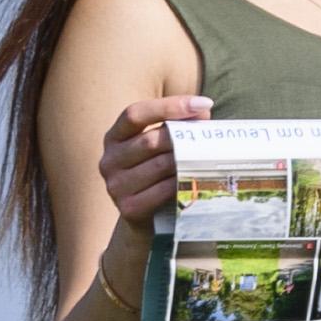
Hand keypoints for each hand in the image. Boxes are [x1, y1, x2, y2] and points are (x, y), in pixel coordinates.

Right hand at [98, 89, 211, 226]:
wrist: (147, 217)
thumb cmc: (159, 173)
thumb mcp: (163, 146)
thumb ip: (179, 125)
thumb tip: (203, 109)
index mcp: (115, 137)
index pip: (134, 114)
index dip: (168, 106)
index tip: (202, 104)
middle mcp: (109, 160)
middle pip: (149, 141)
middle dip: (183, 138)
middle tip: (211, 138)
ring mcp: (115, 185)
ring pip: (158, 166)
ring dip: (185, 162)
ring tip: (208, 158)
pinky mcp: (128, 208)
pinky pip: (160, 192)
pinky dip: (180, 184)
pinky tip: (194, 180)